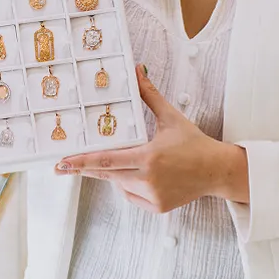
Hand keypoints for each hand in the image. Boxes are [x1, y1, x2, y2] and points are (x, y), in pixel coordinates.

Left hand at [54, 65, 248, 211]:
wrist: (217, 170)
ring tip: (131, 159)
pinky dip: (129, 185)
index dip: (81, 162)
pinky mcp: (157, 207)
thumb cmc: (194, 142)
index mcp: (148, 157)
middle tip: (61, 166)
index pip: (106, 160)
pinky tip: (142, 174)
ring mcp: (152, 196)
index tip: (62, 163)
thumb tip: (138, 70)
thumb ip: (149, 95)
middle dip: (84, 169)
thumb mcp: (170, 116)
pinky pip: (131, 196)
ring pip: (119, 184)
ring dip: (115, 173)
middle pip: (106, 174)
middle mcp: (148, 179)